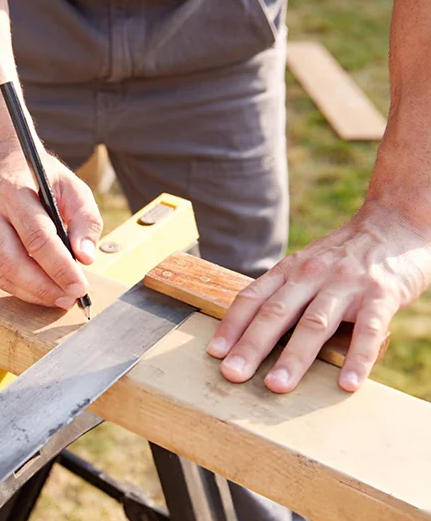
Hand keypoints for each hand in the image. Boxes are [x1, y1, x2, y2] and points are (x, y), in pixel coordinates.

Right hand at [0, 145, 102, 309]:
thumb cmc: (38, 175)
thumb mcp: (71, 185)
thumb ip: (84, 219)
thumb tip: (85, 258)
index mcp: (11, 191)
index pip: (37, 237)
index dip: (60, 267)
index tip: (81, 286)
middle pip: (12, 261)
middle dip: (44, 287)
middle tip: (70, 298)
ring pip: (1, 273)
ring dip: (32, 293)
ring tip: (59, 298)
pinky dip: (20, 288)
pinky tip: (40, 290)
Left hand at [208, 201, 430, 392]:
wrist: (395, 223)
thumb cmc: (345, 255)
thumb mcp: (308, 265)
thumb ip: (286, 293)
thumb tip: (253, 331)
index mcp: (290, 270)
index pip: (252, 298)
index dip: (232, 326)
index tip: (215, 353)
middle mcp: (312, 275)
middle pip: (275, 313)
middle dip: (251, 346)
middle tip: (232, 375)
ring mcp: (346, 284)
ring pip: (314, 323)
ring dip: (294, 357)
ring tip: (276, 386)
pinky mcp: (381, 295)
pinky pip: (367, 330)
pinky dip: (357, 358)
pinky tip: (347, 384)